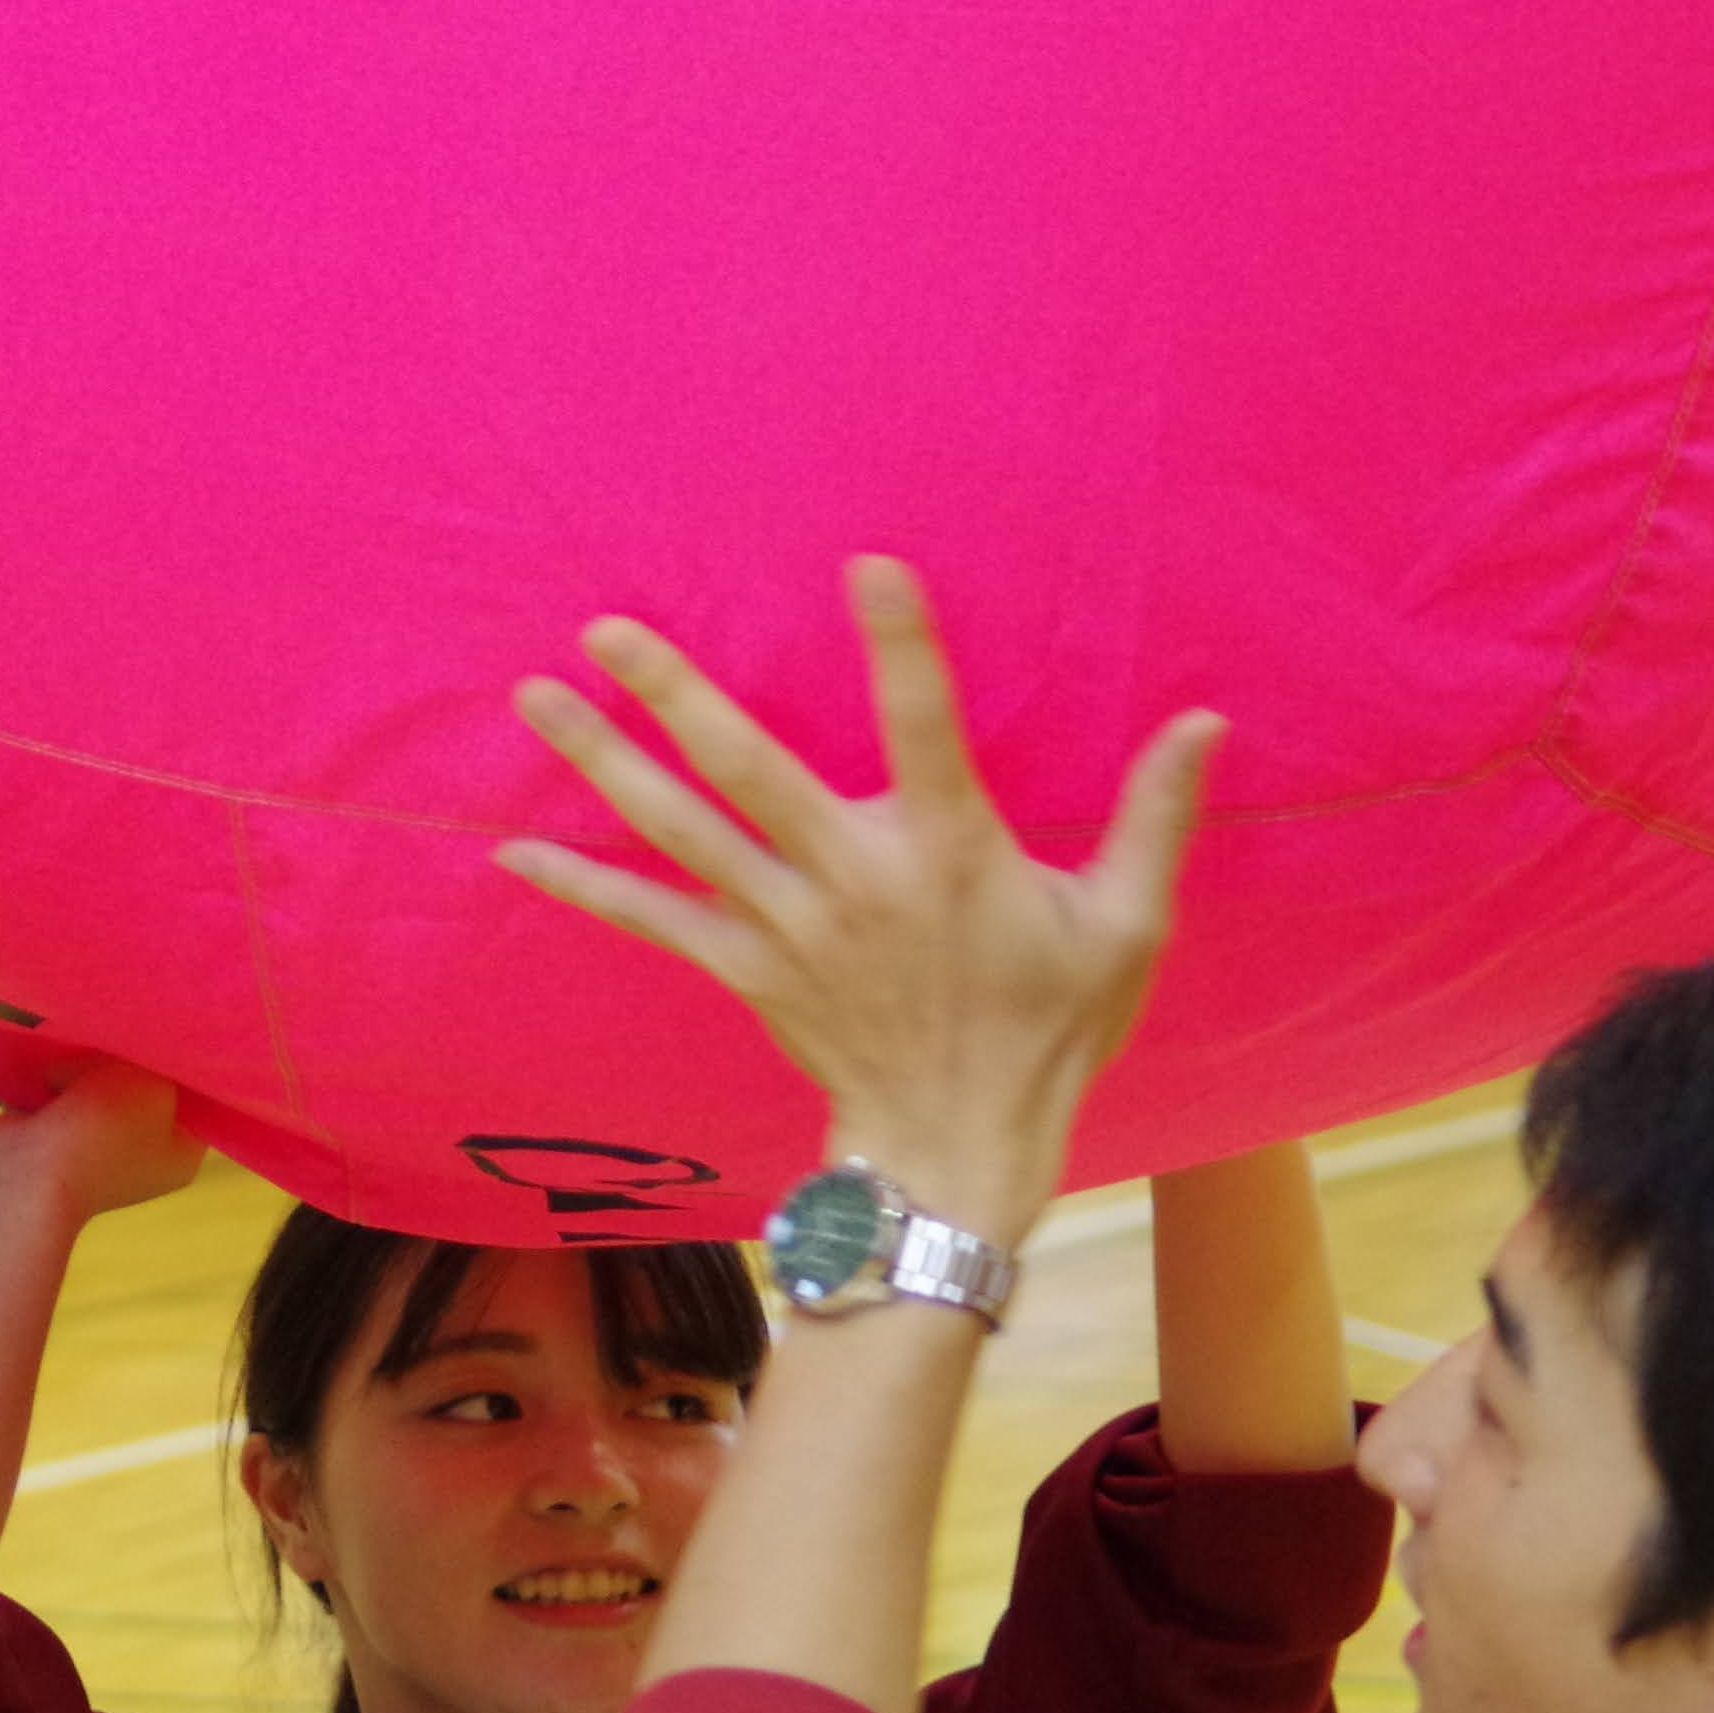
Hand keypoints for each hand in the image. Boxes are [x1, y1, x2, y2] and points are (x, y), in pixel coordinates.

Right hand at [0, 1057, 202, 1223]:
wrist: (25, 1169)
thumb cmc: (105, 1131)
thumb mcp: (154, 1084)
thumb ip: (157, 1060)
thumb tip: (123, 1058)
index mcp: (177, 1152)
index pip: (192, 1099)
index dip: (180, 1063)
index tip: (165, 1032)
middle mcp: (139, 1154)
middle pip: (140, 1086)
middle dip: (120, 1061)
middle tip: (106, 1048)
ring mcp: (91, 1148)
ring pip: (95, 1086)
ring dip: (79, 1068)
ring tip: (65, 1064)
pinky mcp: (49, 1139)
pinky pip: (58, 1095)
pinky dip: (49, 1079)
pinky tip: (43, 1068)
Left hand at [497, 556, 1215, 1248]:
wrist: (962, 1146)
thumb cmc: (1050, 1029)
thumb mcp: (1125, 925)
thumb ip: (1154, 816)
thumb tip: (1204, 720)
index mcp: (949, 854)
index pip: (926, 727)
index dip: (901, 647)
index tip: (866, 566)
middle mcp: (852, 881)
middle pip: (748, 771)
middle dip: (673, 694)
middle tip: (606, 626)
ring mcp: (786, 927)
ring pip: (680, 832)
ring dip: (603, 763)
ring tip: (534, 699)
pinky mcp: (747, 969)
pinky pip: (651, 921)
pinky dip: (581, 887)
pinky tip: (508, 851)